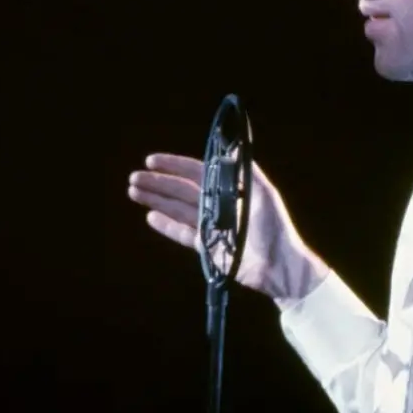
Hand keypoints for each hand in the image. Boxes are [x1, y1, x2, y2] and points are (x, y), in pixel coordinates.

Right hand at [127, 153, 327, 303]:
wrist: (279, 265)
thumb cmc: (275, 227)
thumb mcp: (264, 193)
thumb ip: (245, 171)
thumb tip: (230, 148)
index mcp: (227, 189)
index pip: (194, 172)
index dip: (173, 165)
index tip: (151, 160)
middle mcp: (214, 205)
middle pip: (179, 190)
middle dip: (157, 183)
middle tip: (134, 177)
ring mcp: (208, 226)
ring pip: (176, 209)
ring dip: (155, 200)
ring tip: (133, 192)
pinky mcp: (205, 247)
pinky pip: (181, 233)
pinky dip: (166, 225)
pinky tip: (150, 216)